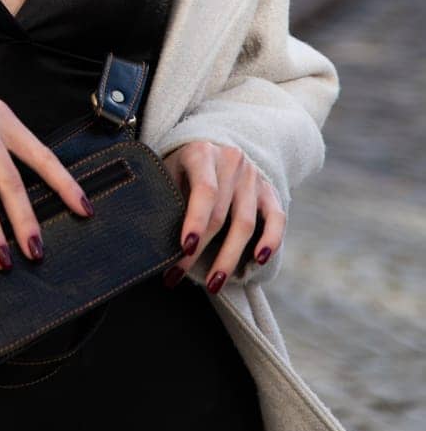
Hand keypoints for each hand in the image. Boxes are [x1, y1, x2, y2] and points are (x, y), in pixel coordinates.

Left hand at [160, 140, 284, 293]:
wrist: (213, 146)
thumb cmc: (182, 167)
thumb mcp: (169, 171)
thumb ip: (168, 198)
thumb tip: (154, 242)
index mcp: (202, 153)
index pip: (204, 190)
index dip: (196, 221)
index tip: (185, 248)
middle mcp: (232, 162)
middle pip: (221, 214)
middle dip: (201, 250)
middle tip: (179, 275)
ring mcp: (253, 176)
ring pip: (245, 223)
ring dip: (229, 258)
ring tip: (212, 284)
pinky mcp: (270, 191)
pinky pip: (276, 219)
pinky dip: (271, 240)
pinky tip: (259, 260)